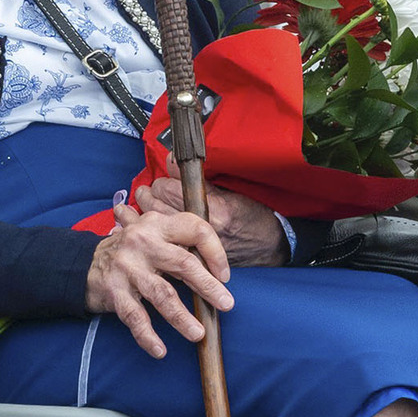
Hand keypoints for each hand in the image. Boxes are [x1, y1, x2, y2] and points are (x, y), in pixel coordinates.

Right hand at [84, 201, 234, 358]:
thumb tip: (219, 267)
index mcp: (158, 224)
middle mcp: (143, 241)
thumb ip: (181, 242)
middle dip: (208, 286)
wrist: (84, 264)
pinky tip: (160, 350)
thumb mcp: (154, 234)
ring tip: (198, 333)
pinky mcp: (114, 290)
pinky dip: (147, 336)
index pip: (195, 229)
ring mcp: (127, 266)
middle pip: (183, 263)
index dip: (215, 252)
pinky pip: (134, 317)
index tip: (224, 275)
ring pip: (161, 294)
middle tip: (226, 304)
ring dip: (181, 317)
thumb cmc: (132, 251)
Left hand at [136, 172, 286, 266]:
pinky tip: (154, 227)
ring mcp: (196, 244)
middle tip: (150, 192)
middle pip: (156, 205)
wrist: (268, 248)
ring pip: (155, 223)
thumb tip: (170, 160)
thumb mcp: (230, 191)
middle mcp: (202, 228)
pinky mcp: (194, 256)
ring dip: (148, 213)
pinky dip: (156, 232)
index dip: (162, 181)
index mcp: (213, 208)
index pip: (168, 188)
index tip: (164, 179)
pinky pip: (164, 240)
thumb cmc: (253, 217)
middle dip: (149, 195)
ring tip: (148, 207)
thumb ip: (198, 179)